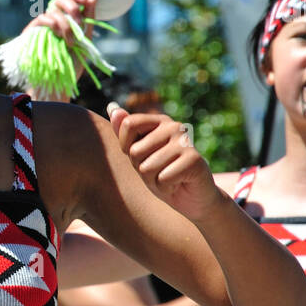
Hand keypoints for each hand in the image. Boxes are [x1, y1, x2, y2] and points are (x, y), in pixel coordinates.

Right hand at [21, 0, 96, 99]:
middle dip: (72, 6)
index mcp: (67, 17)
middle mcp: (54, 18)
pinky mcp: (32, 31)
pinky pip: (42, 18)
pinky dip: (53, 25)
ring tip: (71, 41)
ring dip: (65, 24)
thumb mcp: (86, 40)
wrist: (59, 81)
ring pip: (53, 10)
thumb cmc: (72, 62)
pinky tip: (59, 37)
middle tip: (79, 21)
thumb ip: (89, 20)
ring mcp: (43, 24)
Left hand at [108, 103, 220, 220]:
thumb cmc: (162, 174)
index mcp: (160, 121)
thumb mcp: (139, 154)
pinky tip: (178, 184)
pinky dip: (166, 188)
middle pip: (135, 151)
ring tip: (169, 178)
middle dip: (141, 169)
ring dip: (154, 181)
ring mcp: (185, 142)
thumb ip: (125, 131)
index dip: (127, 147)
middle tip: (160, 171)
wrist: (192, 199)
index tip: (143, 156)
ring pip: (147, 168)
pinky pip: (162, 179)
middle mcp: (174, 126)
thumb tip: (111, 107)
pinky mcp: (194, 160)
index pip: (129, 124)